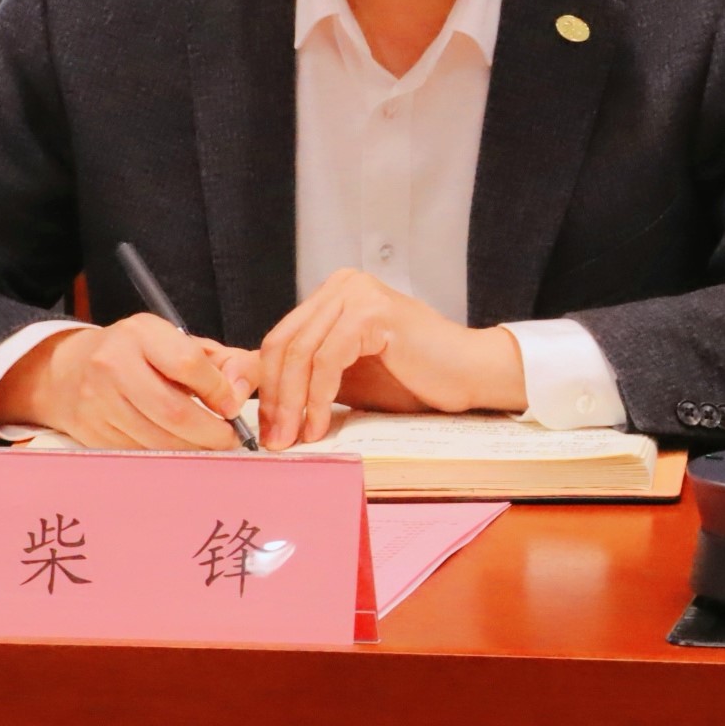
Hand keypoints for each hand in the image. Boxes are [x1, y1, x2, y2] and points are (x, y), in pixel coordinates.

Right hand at [0, 316, 253, 449]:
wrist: (69, 371)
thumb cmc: (136, 354)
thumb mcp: (175, 341)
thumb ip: (221, 360)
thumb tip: (244, 390)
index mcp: (141, 334)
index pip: (188, 364)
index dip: (218, 390)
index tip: (233, 407)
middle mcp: (114, 365)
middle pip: (174, 411)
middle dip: (211, 433)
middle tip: (231, 439)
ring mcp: (99, 402)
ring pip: (157, 440)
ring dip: (192, 451)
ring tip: (210, 446)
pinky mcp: (92, 434)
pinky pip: (139, 454)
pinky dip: (166, 458)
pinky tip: (180, 451)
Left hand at [256, 270, 525, 449]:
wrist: (468, 375)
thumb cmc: (412, 378)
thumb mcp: (346, 378)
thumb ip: (306, 378)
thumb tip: (256, 399)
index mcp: (332, 294)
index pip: (280, 338)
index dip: (262, 383)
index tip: (256, 425)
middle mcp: (341, 285)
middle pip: (284, 343)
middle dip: (273, 397)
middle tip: (272, 440)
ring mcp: (357, 294)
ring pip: (302, 352)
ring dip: (291, 403)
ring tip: (292, 439)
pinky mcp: (373, 313)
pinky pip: (329, 358)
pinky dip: (317, 397)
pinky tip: (318, 425)